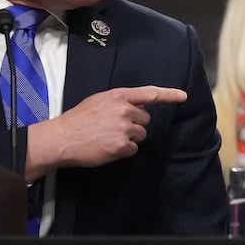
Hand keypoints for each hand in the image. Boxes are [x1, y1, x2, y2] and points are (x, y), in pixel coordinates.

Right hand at [25, 85, 186, 178]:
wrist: (61, 138)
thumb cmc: (78, 119)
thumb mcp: (99, 101)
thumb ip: (119, 101)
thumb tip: (135, 107)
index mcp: (119, 96)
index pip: (150, 93)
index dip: (169, 95)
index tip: (183, 96)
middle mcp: (125, 110)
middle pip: (145, 119)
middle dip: (134, 124)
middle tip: (113, 128)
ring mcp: (124, 128)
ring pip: (140, 135)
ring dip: (129, 138)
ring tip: (108, 137)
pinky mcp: (121, 146)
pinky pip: (132, 149)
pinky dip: (123, 151)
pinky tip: (107, 148)